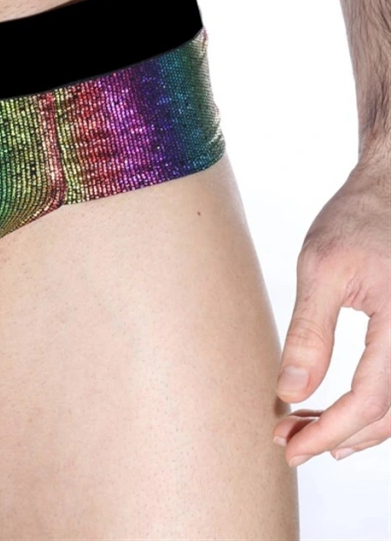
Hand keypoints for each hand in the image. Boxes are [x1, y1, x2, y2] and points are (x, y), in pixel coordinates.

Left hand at [274, 150, 390, 465]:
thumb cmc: (358, 220)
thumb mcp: (322, 267)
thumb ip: (310, 332)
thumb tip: (291, 392)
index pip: (367, 401)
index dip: (327, 432)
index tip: (288, 447)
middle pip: (385, 415)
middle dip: (335, 435)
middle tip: (286, 440)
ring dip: (353, 427)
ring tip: (305, 430)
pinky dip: (371, 408)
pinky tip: (338, 412)